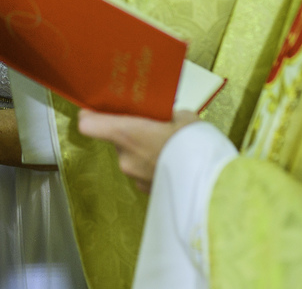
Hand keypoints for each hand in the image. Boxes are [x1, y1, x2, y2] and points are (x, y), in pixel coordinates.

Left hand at [77, 109, 199, 192]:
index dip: (90, 116)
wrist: (212, 183)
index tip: (97, 109)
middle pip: (116, 140)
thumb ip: (164, 114)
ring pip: (131, 156)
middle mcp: (125, 157)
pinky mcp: (148, 191)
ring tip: (168, 143)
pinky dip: (153, 165)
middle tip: (152, 123)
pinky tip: (173, 160)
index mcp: (127, 134)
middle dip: (131, 131)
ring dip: (143, 149)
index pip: (89, 125)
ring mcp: (135, 177)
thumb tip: (163, 115)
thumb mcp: (181, 117)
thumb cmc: (194, 143)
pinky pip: (143, 172)